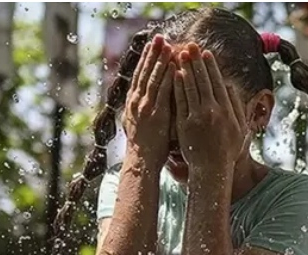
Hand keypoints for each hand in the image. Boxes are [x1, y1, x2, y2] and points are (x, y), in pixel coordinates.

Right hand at [123, 35, 175, 168]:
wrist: (142, 163)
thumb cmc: (146, 146)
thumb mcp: (140, 123)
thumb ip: (145, 109)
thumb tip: (152, 98)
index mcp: (132, 103)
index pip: (139, 76)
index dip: (146, 59)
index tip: (151, 45)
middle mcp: (136, 102)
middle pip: (144, 72)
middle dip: (152, 54)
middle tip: (159, 37)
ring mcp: (145, 107)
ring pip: (152, 78)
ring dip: (160, 60)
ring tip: (167, 45)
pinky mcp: (155, 114)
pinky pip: (162, 91)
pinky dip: (167, 76)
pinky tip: (174, 65)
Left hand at [173, 44, 246, 181]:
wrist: (212, 170)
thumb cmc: (227, 151)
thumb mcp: (239, 128)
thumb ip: (236, 106)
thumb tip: (230, 86)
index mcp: (227, 111)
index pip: (218, 82)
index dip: (211, 66)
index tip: (206, 53)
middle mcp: (213, 112)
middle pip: (204, 81)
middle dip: (197, 61)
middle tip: (191, 46)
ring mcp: (198, 118)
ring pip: (191, 88)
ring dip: (186, 69)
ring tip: (180, 54)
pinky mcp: (185, 125)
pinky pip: (181, 102)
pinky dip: (178, 87)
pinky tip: (174, 75)